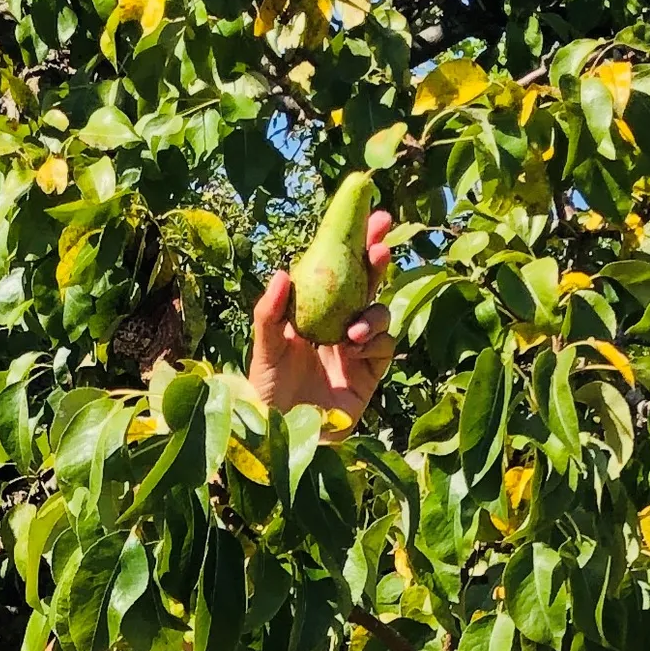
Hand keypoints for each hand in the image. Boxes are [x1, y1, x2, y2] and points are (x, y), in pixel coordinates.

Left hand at [245, 212, 396, 424]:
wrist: (281, 433)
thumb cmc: (267, 389)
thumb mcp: (264, 348)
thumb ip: (270, 313)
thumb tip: (281, 273)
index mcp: (315, 311)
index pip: (339, 270)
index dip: (355, 244)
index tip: (368, 218)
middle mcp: (339, 324)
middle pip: (367, 283)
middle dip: (378, 260)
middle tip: (381, 245)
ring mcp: (357, 348)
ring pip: (381, 314)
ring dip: (373, 315)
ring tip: (353, 332)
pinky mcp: (370, 374)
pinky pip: (385, 347)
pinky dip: (375, 343)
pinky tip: (354, 351)